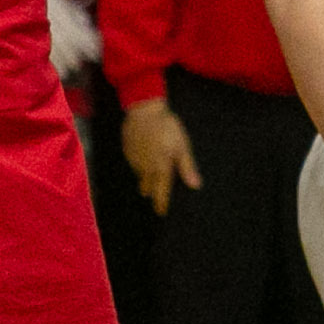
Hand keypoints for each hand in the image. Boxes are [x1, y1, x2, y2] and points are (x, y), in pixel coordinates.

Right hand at [120, 99, 200, 215]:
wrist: (144, 110)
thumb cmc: (167, 127)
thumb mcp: (182, 146)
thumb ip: (187, 167)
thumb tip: (195, 186)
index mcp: (162, 167)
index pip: (161, 191)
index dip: (161, 203)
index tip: (161, 213)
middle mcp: (146, 167)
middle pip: (148, 186)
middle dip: (152, 193)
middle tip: (154, 199)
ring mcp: (135, 160)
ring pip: (140, 176)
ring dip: (145, 180)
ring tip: (149, 184)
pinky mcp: (127, 152)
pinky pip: (134, 165)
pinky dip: (139, 167)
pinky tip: (143, 163)